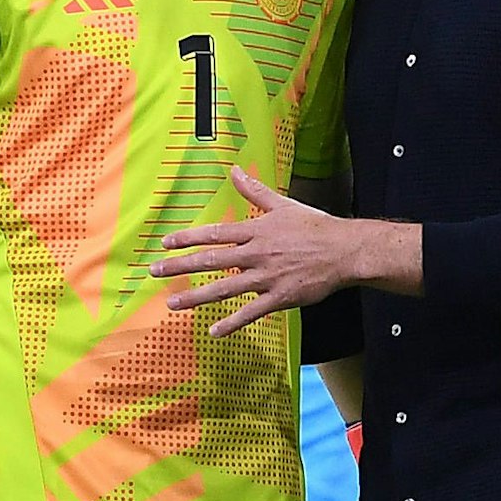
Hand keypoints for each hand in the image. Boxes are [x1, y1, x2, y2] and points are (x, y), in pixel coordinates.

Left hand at [151, 167, 362, 336]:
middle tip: (155, 272)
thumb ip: (254, 191)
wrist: (345, 251)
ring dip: (196, 296)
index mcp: (256, 231)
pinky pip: (251, 312)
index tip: (165, 242)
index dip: (188, 237)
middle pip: (211, 260)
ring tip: (173, 304)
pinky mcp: (280, 297)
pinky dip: (232, 322)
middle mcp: (256, 253)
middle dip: (180, 266)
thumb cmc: (315, 226)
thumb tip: (234, 169)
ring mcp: (267, 277)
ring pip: (225, 288)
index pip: (215, 233)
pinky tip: (214, 330)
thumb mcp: (283, 204)